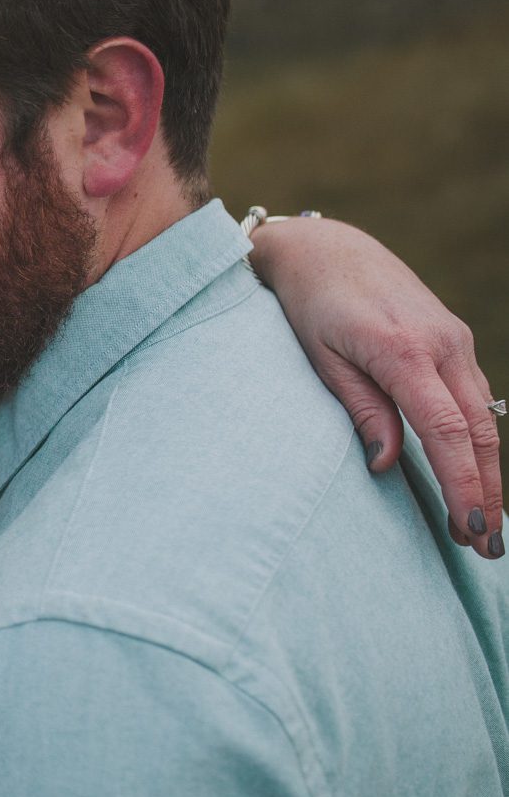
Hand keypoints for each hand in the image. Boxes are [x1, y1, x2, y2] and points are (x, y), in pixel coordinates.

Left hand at [252, 215, 501, 558]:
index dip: (462, 483)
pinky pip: (474, 399)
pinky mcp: (453, 340)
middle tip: (486, 546)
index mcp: (404, 350)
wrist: (326, 249)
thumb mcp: (320, 358)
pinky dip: (480, 440)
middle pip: (478, 431)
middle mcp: (443, 344)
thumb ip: (358, 408)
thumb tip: (386, 464)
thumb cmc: (309, 304)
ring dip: (488, 472)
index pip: (445, 430)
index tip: (471, 526)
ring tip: (484, 524)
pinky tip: (476, 473)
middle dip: (487, 491)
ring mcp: (454, 340)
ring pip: (484, 417)